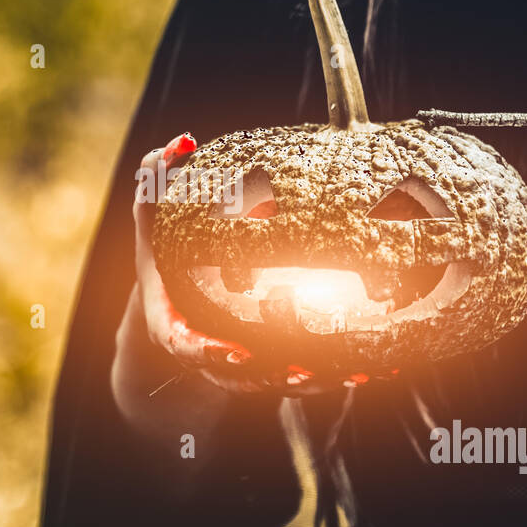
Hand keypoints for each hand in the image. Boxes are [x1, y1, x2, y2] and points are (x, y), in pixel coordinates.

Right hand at [132, 133, 334, 395]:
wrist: (173, 303)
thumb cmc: (167, 257)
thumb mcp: (154, 222)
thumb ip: (157, 183)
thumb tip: (181, 143)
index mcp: (173, 324)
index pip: (188, 347)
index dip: (211, 354)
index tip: (237, 353)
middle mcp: (207, 354)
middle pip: (241, 378)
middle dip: (275, 376)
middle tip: (306, 370)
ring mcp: (239, 368)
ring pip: (278, 383)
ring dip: (315, 382)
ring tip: (353, 372)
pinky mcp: (269, 369)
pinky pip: (303, 377)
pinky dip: (335, 376)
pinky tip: (372, 369)